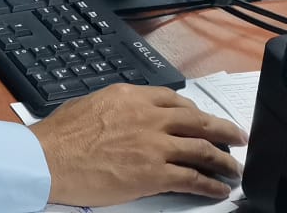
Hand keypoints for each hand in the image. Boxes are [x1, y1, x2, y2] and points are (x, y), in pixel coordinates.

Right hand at [28, 84, 247, 206]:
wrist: (48, 159)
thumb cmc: (60, 136)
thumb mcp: (91, 104)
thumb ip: (118, 108)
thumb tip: (127, 116)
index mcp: (131, 96)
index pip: (175, 100)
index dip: (195, 111)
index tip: (204, 118)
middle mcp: (148, 117)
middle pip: (198, 121)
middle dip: (223, 129)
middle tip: (238, 136)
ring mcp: (154, 145)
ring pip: (202, 149)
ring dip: (224, 160)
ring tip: (235, 167)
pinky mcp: (154, 173)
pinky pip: (192, 178)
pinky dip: (211, 184)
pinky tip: (219, 188)